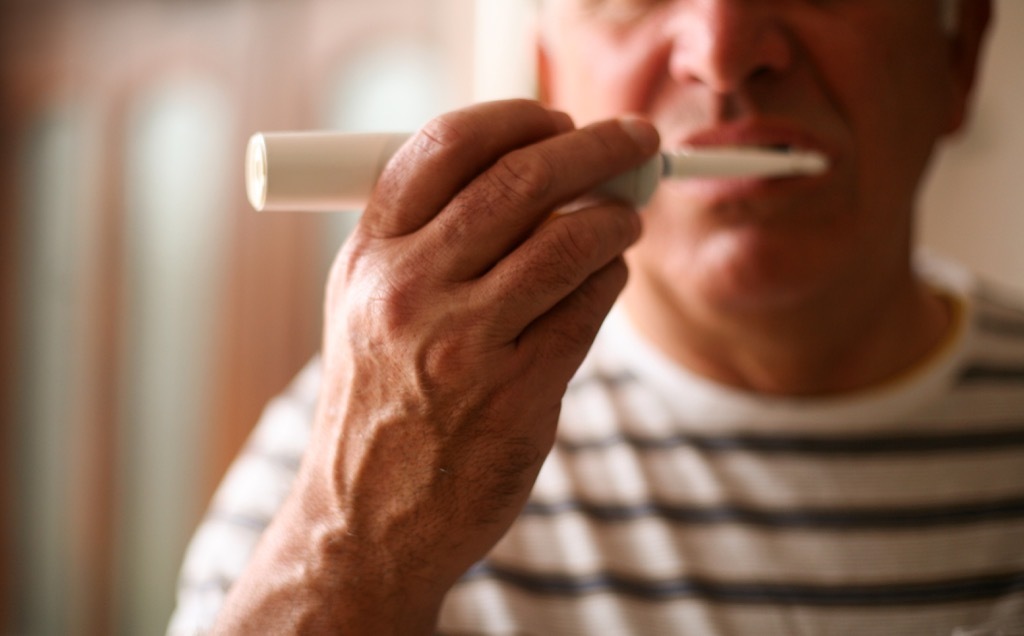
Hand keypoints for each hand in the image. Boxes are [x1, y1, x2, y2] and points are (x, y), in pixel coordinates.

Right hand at [214, 99, 659, 633]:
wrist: (366, 520)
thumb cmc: (378, 403)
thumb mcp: (368, 308)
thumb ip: (425, 237)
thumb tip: (525, 169)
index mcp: (369, 258)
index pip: (445, 147)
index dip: (515, 118)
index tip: (556, 117)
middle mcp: (409, 292)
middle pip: (520, 181)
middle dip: (594, 147)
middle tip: (635, 141)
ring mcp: (463, 345)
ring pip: (569, 241)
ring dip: (615, 217)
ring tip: (626, 216)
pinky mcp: (516, 394)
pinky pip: (588, 309)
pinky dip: (611, 280)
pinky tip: (608, 278)